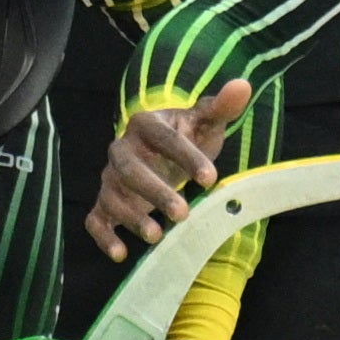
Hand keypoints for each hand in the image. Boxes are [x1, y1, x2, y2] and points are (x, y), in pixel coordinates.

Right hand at [88, 78, 253, 259]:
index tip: (211, 178)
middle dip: (155, 192)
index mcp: (146, 125)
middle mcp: (122, 150)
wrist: (161, 152)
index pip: (163, 138)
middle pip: (131, 170)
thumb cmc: (187, 137)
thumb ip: (221, 107)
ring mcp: (111, 179)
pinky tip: (121, 253)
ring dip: (131, 217)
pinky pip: (96, 219)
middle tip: (183, 213)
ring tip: (156, 236)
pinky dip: (104, 236)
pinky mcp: (105, 203)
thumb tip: (242, 86)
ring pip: (112, 196)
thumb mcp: (205, 122)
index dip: (186, 158)